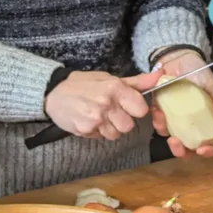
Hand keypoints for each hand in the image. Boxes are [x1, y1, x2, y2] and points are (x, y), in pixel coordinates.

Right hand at [45, 70, 161, 140]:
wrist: (52, 92)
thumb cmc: (82, 84)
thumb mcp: (108, 78)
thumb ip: (136, 82)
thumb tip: (160, 76)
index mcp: (115, 88)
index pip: (141, 109)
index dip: (135, 109)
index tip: (126, 105)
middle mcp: (107, 103)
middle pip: (129, 126)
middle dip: (121, 121)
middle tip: (108, 111)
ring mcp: (96, 118)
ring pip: (116, 134)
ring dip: (108, 128)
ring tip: (96, 116)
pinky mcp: (85, 129)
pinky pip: (100, 137)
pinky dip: (95, 131)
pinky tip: (87, 120)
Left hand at [151, 50, 212, 158]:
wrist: (178, 59)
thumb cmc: (198, 73)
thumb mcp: (212, 85)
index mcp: (208, 122)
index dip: (210, 150)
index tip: (202, 149)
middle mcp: (191, 125)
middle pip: (188, 148)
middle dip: (181, 151)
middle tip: (175, 142)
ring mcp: (175, 120)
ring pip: (170, 137)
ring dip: (165, 133)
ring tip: (162, 118)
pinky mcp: (160, 112)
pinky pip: (158, 122)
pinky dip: (156, 119)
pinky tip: (157, 111)